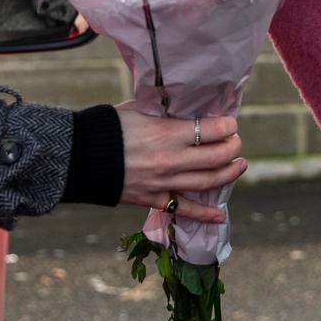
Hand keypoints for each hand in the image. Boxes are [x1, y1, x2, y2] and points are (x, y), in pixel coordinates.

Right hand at [115, 105, 245, 224]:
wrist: (80, 155)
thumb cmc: (109, 126)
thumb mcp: (139, 107)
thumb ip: (165, 108)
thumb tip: (186, 104)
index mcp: (169, 132)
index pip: (212, 129)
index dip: (227, 125)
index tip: (230, 123)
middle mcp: (172, 159)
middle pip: (216, 156)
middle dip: (233, 147)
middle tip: (236, 142)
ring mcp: (164, 181)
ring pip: (207, 182)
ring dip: (229, 174)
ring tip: (239, 166)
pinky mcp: (153, 198)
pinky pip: (183, 209)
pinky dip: (204, 214)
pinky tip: (219, 216)